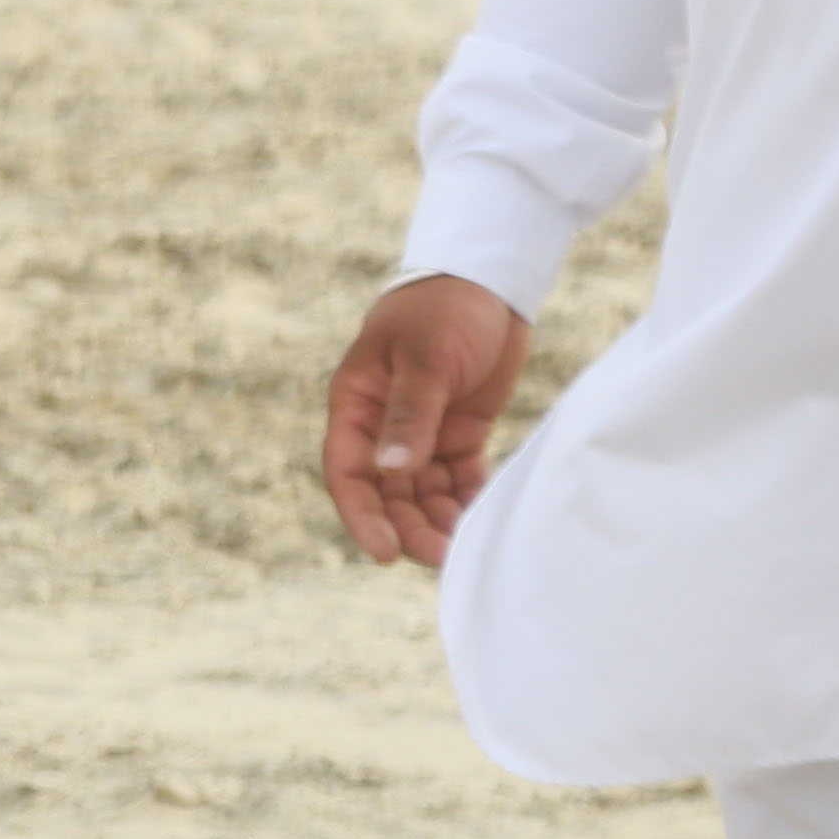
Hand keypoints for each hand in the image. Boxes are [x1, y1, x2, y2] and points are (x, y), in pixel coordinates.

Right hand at [322, 274, 532, 569]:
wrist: (490, 282)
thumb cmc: (445, 309)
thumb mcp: (426, 359)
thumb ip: (410, 415)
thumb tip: (391, 468)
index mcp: (357, 404)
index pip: (348, 472)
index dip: (362, 515)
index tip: (386, 552)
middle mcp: (383, 426)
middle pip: (387, 492)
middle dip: (409, 526)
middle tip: (441, 556)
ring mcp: (422, 431)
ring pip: (422, 492)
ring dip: (438, 520)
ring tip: (464, 545)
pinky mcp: (459, 432)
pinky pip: (457, 479)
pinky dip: (467, 499)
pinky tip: (482, 516)